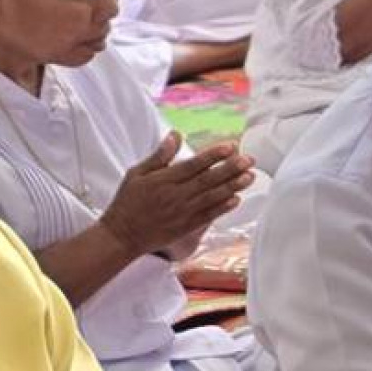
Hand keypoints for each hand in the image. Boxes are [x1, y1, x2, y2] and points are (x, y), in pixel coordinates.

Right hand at [97, 131, 251, 256]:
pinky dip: (223, 208)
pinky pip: (208, 216)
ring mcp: (182, 213)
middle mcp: (175, 196)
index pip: (194, 165)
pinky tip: (237, 200)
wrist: (122, 236)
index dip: (214, 156)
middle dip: (231, 169)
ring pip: (212, 197)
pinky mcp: (186, 227)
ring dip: (233, 186)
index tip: (231, 147)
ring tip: (250, 176)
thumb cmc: (128, 201)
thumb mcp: (136, 173)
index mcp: (163, 180)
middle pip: (208, 180)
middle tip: (249, 160)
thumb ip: (159, 156)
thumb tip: (176, 135)